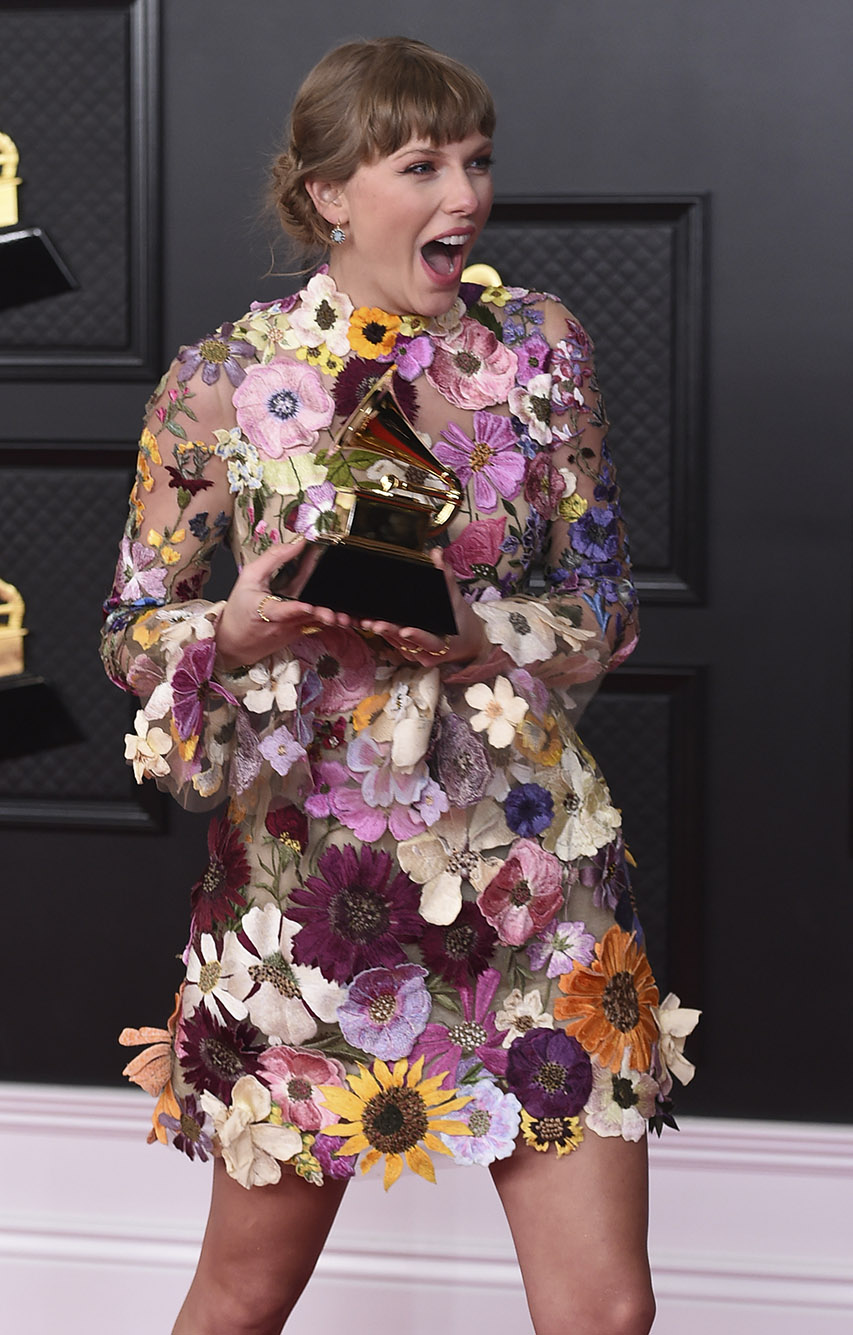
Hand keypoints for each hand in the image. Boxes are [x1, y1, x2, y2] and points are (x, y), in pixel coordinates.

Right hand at [215, 540, 351, 669]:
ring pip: (317, 624)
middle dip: (323, 614)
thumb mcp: (248, 578)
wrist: (234, 643)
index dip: (295, 609)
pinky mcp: (301, 633)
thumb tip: (297, 544)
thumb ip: (273, 559)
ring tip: (348, 617)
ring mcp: (294, 631)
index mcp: (265, 611)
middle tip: (338, 614)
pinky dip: (331, 619)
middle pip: (307, 617)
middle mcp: (283, 624)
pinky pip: (318, 625)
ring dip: (333, 619)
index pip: (282, 611)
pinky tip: (346, 616)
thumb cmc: (239, 610)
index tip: (307, 607)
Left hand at [358, 548, 488, 667]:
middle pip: (406, 643)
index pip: (429, 641)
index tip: (405, 630)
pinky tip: (368, 623)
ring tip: (366, 621)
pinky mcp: (407, 652)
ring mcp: (415, 655)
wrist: (466, 643)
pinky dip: (382, 632)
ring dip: (381, 632)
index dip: (418, 636)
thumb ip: (445, 578)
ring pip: (396, 644)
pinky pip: (393, 642)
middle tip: (375, 624)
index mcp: (443, 645)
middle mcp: (427, 654)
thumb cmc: (462, 622)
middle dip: (390, 633)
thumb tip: (436, 553)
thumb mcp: (456, 601)